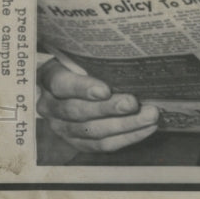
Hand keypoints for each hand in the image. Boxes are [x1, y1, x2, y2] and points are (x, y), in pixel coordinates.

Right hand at [37, 58, 159, 151]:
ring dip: (125, 125)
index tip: (105, 90)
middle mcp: (51, 107)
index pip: (63, 84)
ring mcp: (63, 128)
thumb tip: (130, 54)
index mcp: (50, 79)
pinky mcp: (78, 143)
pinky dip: (127, 137)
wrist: (73, 87)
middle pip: (79, 112)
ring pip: (93, 131)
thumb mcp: (83, 57)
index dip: (83, 88)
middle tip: (133, 103)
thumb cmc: (84, 66)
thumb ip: (98, 59)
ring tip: (149, 117)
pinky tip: (147, 129)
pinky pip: (103, 145)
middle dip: (109, 108)